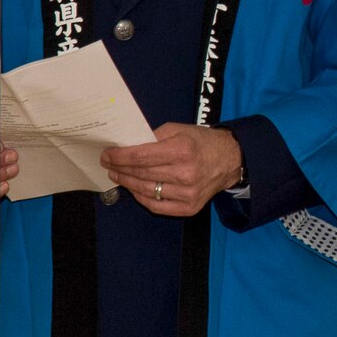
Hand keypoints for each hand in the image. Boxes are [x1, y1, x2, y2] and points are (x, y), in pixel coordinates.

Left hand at [101, 124, 243, 217]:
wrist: (230, 160)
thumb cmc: (202, 142)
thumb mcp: (179, 129)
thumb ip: (153, 137)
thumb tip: (127, 146)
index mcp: (183, 149)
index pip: (141, 156)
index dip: (120, 157)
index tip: (107, 155)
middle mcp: (186, 173)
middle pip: (141, 174)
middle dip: (120, 168)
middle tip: (108, 164)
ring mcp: (188, 193)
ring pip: (146, 191)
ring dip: (127, 183)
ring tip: (118, 175)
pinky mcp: (189, 207)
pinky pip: (156, 205)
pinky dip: (141, 197)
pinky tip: (134, 188)